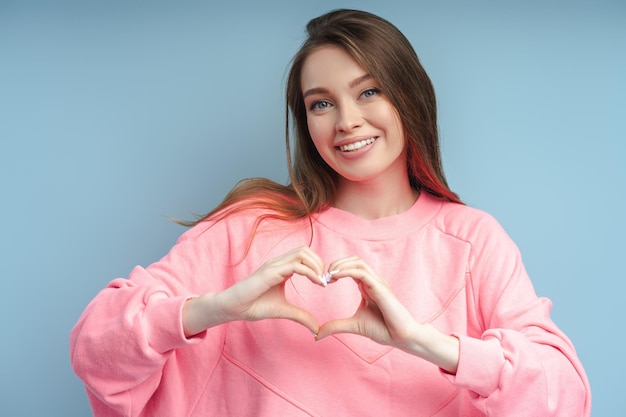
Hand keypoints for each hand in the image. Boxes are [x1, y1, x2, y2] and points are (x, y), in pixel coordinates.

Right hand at [184, 246, 324, 336]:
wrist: (233, 308)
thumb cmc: (254, 306)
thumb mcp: (283, 311)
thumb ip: (300, 316)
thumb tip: (316, 328)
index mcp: (282, 268)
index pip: (304, 256)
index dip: (318, 266)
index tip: (325, 283)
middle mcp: (278, 263)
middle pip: (305, 250)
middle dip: (320, 262)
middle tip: (325, 281)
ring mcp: (274, 265)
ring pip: (302, 253)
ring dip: (316, 265)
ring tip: (321, 281)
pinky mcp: (270, 272)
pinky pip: (295, 265)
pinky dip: (310, 272)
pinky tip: (316, 283)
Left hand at [316, 255, 417, 348]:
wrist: (402, 337)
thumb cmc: (383, 329)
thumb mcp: (353, 326)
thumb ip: (336, 326)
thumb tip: (316, 334)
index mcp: (367, 286)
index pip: (351, 267)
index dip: (336, 270)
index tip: (324, 281)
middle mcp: (373, 281)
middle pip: (354, 260)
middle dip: (337, 263)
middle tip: (324, 276)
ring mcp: (378, 283)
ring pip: (358, 262)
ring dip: (341, 265)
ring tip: (328, 275)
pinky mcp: (380, 288)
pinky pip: (362, 273)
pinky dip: (347, 271)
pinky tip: (335, 277)